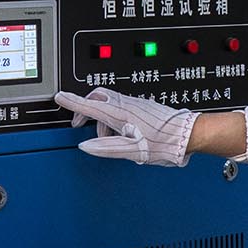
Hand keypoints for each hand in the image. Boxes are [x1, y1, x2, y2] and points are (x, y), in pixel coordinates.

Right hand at [53, 88, 196, 165]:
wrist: (188, 135)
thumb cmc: (164, 143)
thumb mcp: (131, 151)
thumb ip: (106, 148)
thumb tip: (86, 146)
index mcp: (120, 114)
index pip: (89, 105)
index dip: (72, 102)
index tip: (60, 97)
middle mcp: (127, 105)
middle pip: (97, 96)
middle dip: (85, 106)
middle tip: (79, 122)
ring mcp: (136, 104)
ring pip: (109, 101)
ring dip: (101, 114)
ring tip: (105, 135)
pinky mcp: (143, 107)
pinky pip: (121, 104)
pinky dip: (113, 115)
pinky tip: (120, 131)